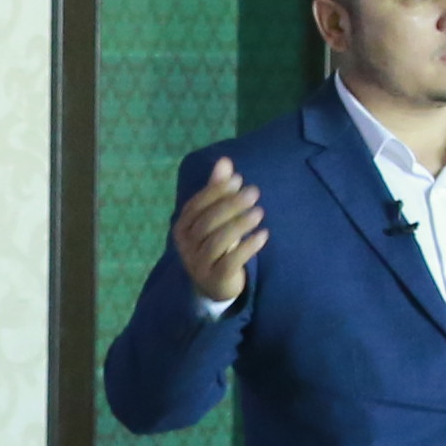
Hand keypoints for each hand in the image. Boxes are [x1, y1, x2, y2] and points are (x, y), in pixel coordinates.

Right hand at [172, 165, 267, 306]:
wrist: (213, 285)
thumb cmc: (216, 245)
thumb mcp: (215, 217)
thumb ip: (217, 190)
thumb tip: (224, 161)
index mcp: (182, 227)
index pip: (196, 205)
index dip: (216, 191)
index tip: (238, 179)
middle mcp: (186, 246)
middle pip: (207, 222)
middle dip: (231, 205)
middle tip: (254, 192)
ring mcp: (198, 264)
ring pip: (217, 241)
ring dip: (240, 224)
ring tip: (260, 213)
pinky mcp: (215, 279)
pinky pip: (231, 261)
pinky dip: (248, 247)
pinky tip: (263, 235)